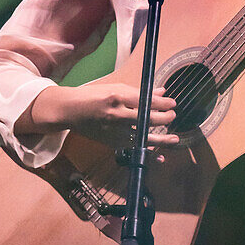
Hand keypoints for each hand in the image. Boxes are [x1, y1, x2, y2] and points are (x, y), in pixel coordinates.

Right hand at [20, 83, 177, 147]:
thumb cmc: (93, 96)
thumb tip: (161, 91)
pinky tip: (159, 156)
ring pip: (143, 137)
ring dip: (161, 139)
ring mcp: (114, 130)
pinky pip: (133, 148)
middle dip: (165, 118)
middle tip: (173, 116)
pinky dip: (147, 153)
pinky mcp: (112, 142)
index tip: (173, 103)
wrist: (70, 111)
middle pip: (147, 119)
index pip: (146, 100)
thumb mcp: (116, 88)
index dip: (163, 103)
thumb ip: (140, 92)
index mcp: (118, 97)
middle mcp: (117, 115)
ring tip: (174, 139)